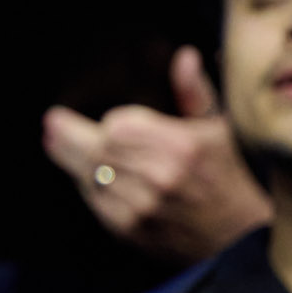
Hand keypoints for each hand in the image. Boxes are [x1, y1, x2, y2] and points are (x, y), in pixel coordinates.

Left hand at [43, 45, 272, 262]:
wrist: (240, 237)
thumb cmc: (231, 175)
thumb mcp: (221, 128)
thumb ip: (195, 92)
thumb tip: (184, 56)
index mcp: (181, 145)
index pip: (120, 125)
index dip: (112, 122)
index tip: (108, 121)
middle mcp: (159, 175)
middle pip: (97, 149)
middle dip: (70, 135)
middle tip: (51, 123)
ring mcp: (142, 206)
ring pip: (91, 175)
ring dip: (72, 160)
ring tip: (54, 142)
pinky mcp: (130, 230)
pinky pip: (95, 202)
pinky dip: (87, 186)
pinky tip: (84, 174)